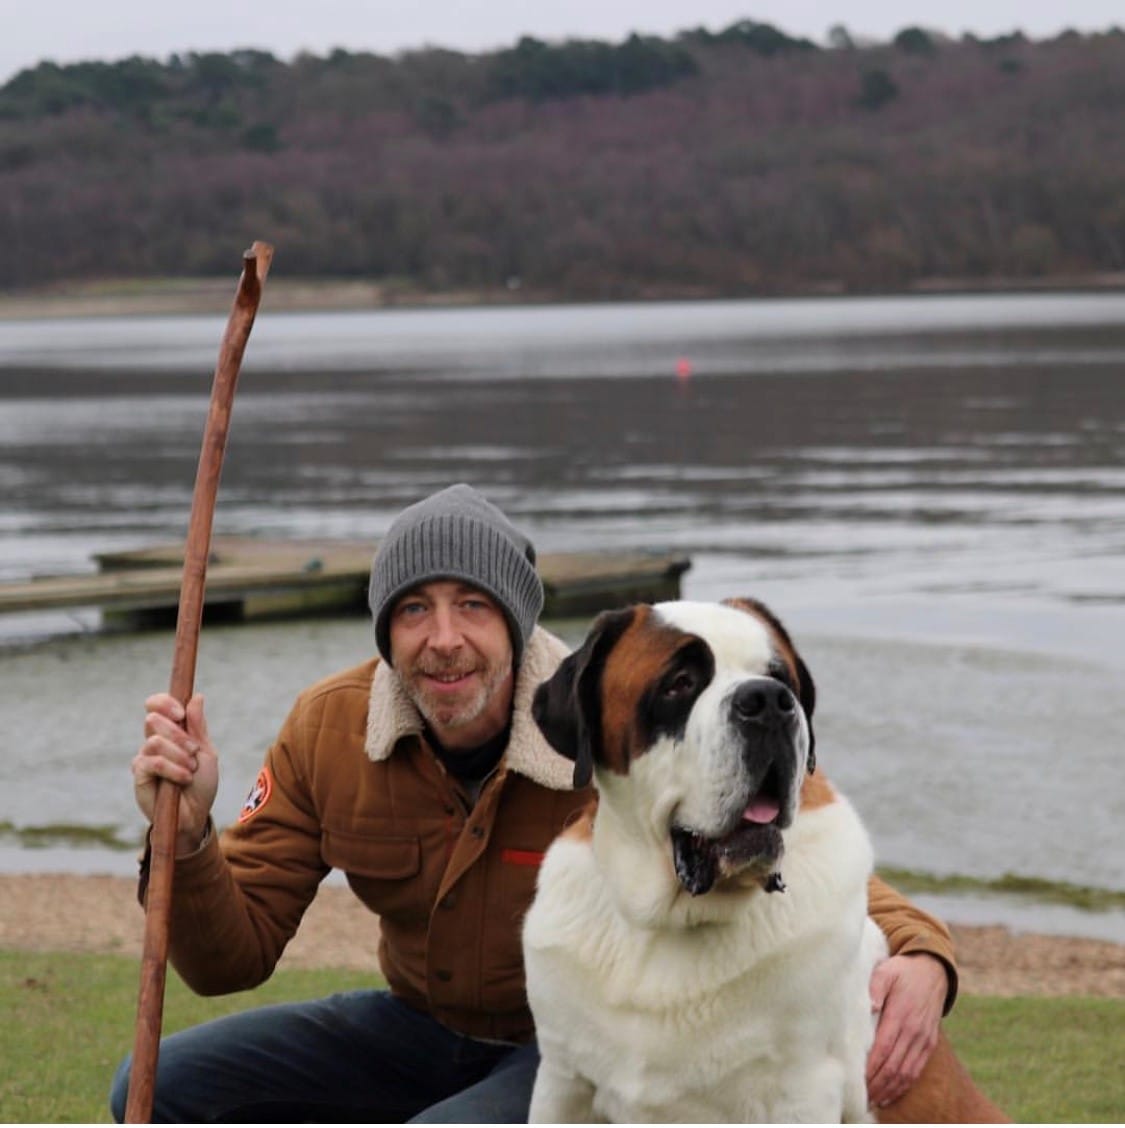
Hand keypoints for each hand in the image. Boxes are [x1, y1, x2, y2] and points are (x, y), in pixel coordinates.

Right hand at [132, 692, 218, 855]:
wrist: (195, 815)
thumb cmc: (202, 784)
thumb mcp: (206, 752)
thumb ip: (198, 727)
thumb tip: (196, 697)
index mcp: (171, 731)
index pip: (156, 705)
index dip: (164, 703)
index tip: (180, 712)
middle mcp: (154, 741)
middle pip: (153, 720)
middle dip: (178, 735)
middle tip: (193, 752)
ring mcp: (144, 757)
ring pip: (154, 741)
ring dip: (179, 755)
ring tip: (190, 770)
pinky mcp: (139, 775)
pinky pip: (151, 762)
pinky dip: (172, 769)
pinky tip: (182, 779)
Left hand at [866, 952, 946, 1107]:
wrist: (932, 971)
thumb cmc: (902, 972)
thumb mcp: (886, 971)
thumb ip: (875, 987)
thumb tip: (870, 1007)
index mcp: (901, 1014)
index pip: (883, 1047)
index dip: (871, 1067)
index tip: (856, 1080)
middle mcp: (914, 1031)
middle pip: (894, 1066)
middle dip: (877, 1084)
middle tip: (860, 1097)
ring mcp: (923, 1039)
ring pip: (906, 1073)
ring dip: (889, 1089)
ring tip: (872, 1100)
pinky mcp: (929, 1044)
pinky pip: (916, 1070)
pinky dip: (903, 1086)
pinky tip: (890, 1094)